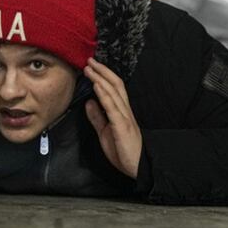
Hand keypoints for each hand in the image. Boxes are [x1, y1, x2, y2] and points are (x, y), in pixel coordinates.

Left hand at [84, 58, 141, 178]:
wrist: (138, 167)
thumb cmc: (124, 150)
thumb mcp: (105, 132)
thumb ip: (98, 117)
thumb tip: (89, 102)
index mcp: (121, 112)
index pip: (114, 88)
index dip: (104, 75)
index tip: (92, 66)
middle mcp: (125, 110)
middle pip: (115, 84)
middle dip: (102, 71)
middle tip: (89, 60)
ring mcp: (124, 117)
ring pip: (114, 92)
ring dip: (100, 78)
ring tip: (90, 69)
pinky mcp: (122, 125)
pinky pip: (112, 107)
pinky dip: (104, 94)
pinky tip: (97, 85)